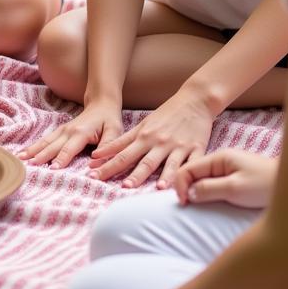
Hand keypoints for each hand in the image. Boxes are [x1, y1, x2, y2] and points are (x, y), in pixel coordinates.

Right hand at [17, 101, 122, 167]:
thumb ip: (107, 147)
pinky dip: (34, 146)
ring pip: (45, 141)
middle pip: (52, 145)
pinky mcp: (60, 131)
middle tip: (29, 166)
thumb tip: (96, 163)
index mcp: (81, 132)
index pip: (69, 149)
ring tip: (20, 158)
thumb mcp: (115, 132)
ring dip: (33, 150)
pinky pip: (45, 139)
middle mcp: (68, 130)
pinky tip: (25, 153)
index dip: (61, 159)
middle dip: (40, 155)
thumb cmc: (109, 120)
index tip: (52, 169)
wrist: (101, 103)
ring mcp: (62, 130)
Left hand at [89, 90, 214, 188]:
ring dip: (153, 176)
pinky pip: (189, 164)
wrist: (195, 100)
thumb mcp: (143, 125)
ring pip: (163, 163)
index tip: (92, 174)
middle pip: (140, 161)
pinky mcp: (195, 149)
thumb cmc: (166, 114)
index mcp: (144, 136)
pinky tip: (176, 185)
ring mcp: (177, 146)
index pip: (121, 153)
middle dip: (127, 174)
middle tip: (114, 186)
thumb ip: (124, 141)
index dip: (106, 164)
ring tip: (147, 188)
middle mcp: (158, 141)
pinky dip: (182, 175)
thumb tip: (98, 154)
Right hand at [173, 149, 277, 208]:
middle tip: (188, 208)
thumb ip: (209, 189)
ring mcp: (228, 167)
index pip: (188, 168)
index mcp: (218, 158)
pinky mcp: (236, 176)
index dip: (181, 185)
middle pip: (194, 173)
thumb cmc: (265, 185)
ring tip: (197, 206)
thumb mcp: (235, 189)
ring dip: (197, 191)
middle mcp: (220, 160)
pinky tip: (210, 201)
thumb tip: (189, 194)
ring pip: (203, 178)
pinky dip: (208, 191)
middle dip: (187, 188)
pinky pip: (214, 182)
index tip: (184, 204)